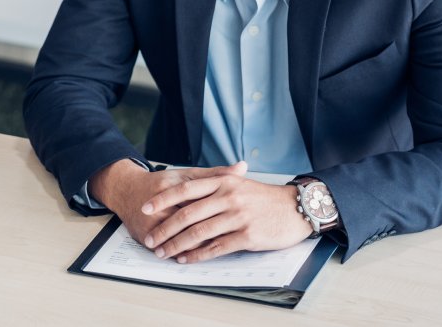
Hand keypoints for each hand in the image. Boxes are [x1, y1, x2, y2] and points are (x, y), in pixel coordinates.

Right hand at [88, 159, 247, 247]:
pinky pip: (166, 247)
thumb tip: (242, 167)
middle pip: (188, 222)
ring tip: (213, 249)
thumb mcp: (187, 174)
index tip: (235, 218)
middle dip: (209, 231)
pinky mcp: (144, 235)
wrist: (127, 191)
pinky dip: (180, 253)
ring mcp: (150, 222)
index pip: (199, 201)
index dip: (218, 211)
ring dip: (194, 247)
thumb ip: (215, 173)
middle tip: (229, 237)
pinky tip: (192, 257)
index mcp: (173, 186)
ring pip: (177, 238)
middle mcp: (160, 205)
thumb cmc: (161, 183)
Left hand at [141, 174, 313, 263]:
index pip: (185, 189)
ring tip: (164, 252)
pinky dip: (198, 254)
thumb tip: (186, 187)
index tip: (146, 208)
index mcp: (223, 182)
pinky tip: (186, 258)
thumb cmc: (264, 197)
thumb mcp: (239, 183)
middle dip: (165, 228)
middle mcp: (228, 197)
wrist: (296, 208)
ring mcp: (237, 216)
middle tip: (151, 239)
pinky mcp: (247, 235)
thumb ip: (214, 183)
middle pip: (188, 214)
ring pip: (199, 232)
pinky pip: (216, 247)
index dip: (163, 199)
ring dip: (177, 244)